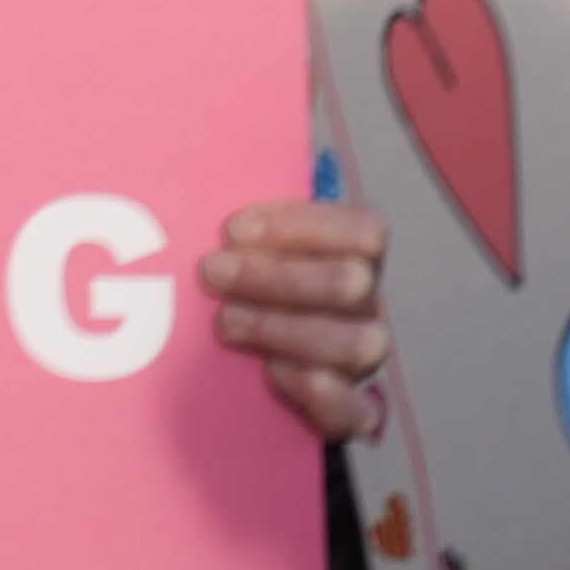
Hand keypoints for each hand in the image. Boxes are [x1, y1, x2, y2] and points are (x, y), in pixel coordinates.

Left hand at [203, 198, 388, 441]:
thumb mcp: (241, 245)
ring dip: (283, 329)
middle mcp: (365, 307)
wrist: (232, 376)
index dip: (301, 225)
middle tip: (210, 273)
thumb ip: (243, 216)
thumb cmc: (236, 287)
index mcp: (351, 258)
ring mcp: (361, 362)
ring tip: (224, 323)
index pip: (364, 230)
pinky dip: (323, 395)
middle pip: (352, 284)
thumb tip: (204, 157)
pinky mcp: (350, 413)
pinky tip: (275, 374)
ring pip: (358, 343)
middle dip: (275, 276)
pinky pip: (360, 412)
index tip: (231, 230)